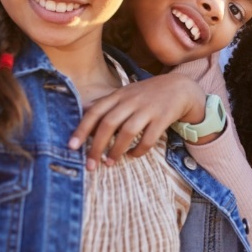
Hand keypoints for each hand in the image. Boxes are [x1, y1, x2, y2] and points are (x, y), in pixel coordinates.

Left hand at [68, 72, 206, 169]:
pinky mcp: (163, 118)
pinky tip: (132, 155)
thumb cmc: (148, 94)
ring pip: (127, 132)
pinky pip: (148, 139)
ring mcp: (148, 109)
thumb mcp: (126, 92)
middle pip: (108, 123)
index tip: (72, 146)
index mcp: (119, 95)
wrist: (180, 87)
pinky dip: (138, 150)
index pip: (95, 111)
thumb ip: (106, 102)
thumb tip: (82, 110)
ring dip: (116, 151)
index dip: (82, 129)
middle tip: (89, 164)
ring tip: (109, 163)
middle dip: (96, 146)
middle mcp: (131, 101)